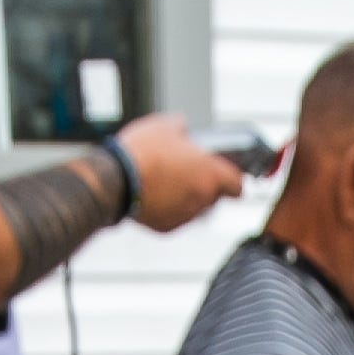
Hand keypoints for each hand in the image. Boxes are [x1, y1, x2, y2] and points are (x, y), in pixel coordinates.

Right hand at [118, 114, 243, 228]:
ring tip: (167, 182)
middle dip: (205, 186)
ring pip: (195, 208)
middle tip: (187, 172)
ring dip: (187, 197)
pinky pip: (175, 218)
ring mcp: (185, 216)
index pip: (237, 185)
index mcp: (210, 174)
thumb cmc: (143, 153)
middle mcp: (202, 199)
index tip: (227, 176)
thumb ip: (182, 128)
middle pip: (214, 197)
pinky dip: (168, 209)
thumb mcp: (165, 126)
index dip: (233, 180)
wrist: (117, 180)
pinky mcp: (167, 228)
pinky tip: (154, 195)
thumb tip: (182, 128)